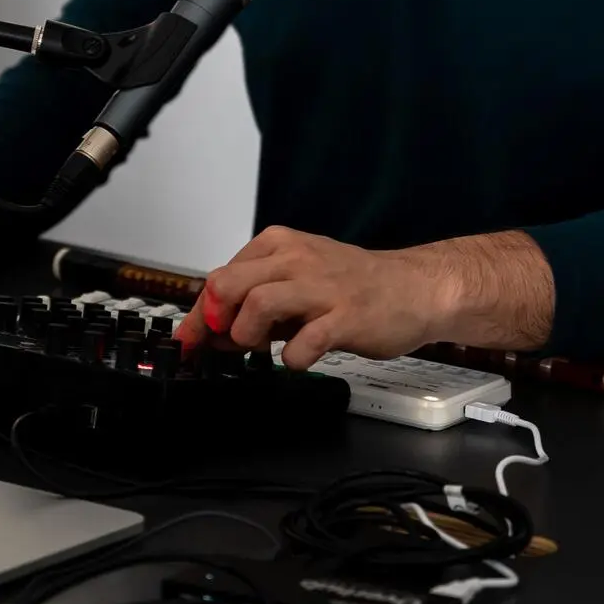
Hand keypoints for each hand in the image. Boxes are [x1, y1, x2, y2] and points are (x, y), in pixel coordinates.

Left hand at [179, 226, 458, 369]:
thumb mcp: (298, 281)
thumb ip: (256, 301)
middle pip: (229, 284)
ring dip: (248, 335)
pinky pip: (304, 341)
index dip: (197, 315)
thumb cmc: (354, 286)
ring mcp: (321, 288)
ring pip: (258, 304)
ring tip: (263, 347)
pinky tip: (298, 357)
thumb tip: (213, 331)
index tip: (189, 341)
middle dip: (216, 321)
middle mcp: (296, 260)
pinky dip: (292, 357)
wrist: (414, 288)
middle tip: (227, 341)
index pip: (220, 276)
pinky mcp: (344, 317)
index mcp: (280, 245)